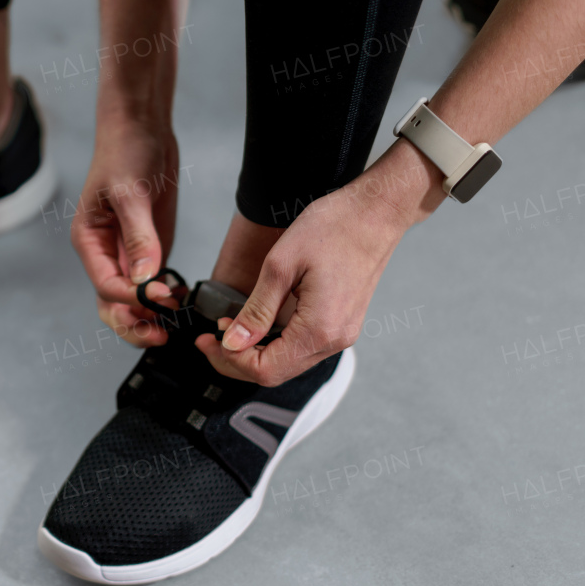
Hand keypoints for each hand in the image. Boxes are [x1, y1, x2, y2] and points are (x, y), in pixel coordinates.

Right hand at [71, 115, 181, 346]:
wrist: (141, 127)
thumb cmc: (125, 151)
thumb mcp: (131, 193)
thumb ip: (139, 237)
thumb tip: (146, 279)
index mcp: (88, 241)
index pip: (106, 285)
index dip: (131, 298)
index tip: (159, 295)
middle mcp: (104, 253)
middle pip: (111, 305)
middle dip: (133, 324)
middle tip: (161, 335)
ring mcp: (127, 253)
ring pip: (131, 301)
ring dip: (149, 317)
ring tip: (172, 327)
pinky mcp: (148, 248)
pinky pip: (152, 284)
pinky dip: (164, 298)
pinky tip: (183, 303)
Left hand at [195, 157, 429, 385]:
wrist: (376, 212)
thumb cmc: (334, 227)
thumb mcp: (280, 266)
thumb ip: (256, 311)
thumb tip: (232, 342)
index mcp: (320, 329)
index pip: (265, 369)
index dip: (230, 359)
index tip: (209, 338)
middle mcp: (334, 340)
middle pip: (276, 372)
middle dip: (237, 360)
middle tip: (210, 339)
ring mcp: (341, 334)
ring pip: (288, 362)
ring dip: (255, 352)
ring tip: (228, 329)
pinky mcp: (341, 324)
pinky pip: (302, 347)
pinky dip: (274, 343)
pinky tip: (256, 326)